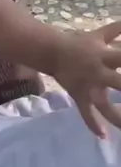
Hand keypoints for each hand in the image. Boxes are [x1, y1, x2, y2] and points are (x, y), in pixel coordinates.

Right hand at [53, 22, 120, 136]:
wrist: (52, 52)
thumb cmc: (80, 43)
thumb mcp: (99, 34)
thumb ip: (117, 30)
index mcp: (103, 55)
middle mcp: (97, 72)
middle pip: (118, 83)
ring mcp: (88, 87)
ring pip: (104, 106)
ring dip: (117, 117)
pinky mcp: (80, 97)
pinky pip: (86, 113)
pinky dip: (93, 125)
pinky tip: (104, 136)